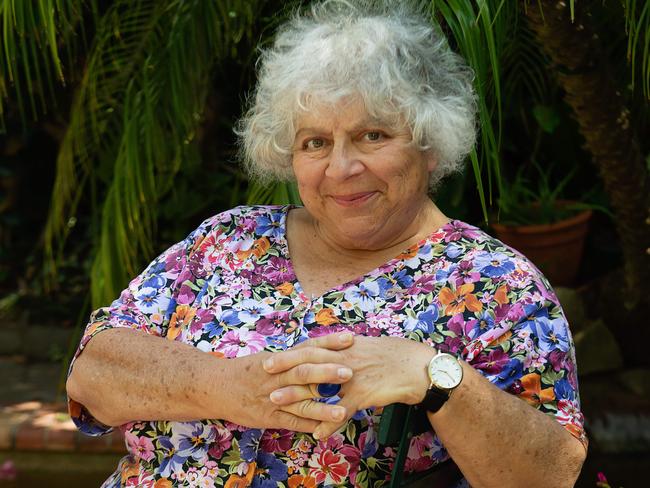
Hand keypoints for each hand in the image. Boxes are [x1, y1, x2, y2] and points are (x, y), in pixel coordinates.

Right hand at [225, 332, 354, 431]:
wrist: (216, 387)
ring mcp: (272, 397)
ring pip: (300, 402)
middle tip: (350, 372)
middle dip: (327, 373)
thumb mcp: (270, 358)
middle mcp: (276, 376)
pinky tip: (325, 430)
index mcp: (280, 358)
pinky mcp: (267, 417)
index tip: (349, 339)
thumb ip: (295, 357)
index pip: (307, 347)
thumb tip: (324, 351)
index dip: (328, 343)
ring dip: (322, 407)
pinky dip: (308, 426)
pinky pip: (291, 423)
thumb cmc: (248, 371)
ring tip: (343, 410)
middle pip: (304, 373)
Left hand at [263, 335, 435, 438]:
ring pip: (320, 386)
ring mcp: (353, 376)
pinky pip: (342, 410)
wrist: (417, 366)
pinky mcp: (364, 393)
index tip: (271, 356)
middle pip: (309, 361)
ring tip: (277, 402)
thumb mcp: (366, 348)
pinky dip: (329, 422)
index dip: (291, 352)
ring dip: (297, 395)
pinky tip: (318, 433)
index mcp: (345, 347)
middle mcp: (345, 358)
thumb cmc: (393, 356)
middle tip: (264, 372)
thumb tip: (332, 351)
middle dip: (285, 367)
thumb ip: (346, 351)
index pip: (312, 347)